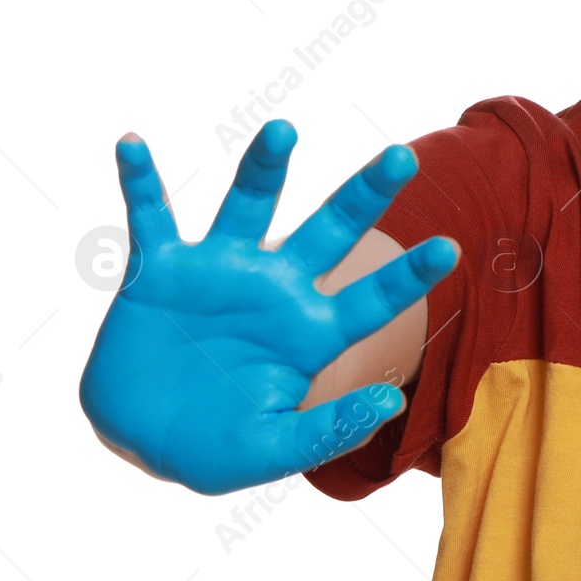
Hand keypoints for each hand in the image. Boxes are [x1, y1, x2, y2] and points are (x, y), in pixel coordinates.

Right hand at [79, 119, 458, 494]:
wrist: (142, 438)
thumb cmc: (217, 445)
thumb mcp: (274, 450)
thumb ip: (328, 431)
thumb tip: (392, 403)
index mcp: (312, 330)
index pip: (373, 297)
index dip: (409, 275)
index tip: (450, 248)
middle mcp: (276, 287)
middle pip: (330, 229)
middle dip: (364, 193)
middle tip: (401, 156)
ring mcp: (219, 271)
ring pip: (250, 205)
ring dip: (265, 167)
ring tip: (284, 130)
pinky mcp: (162, 271)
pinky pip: (151, 218)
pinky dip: (139, 182)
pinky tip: (130, 144)